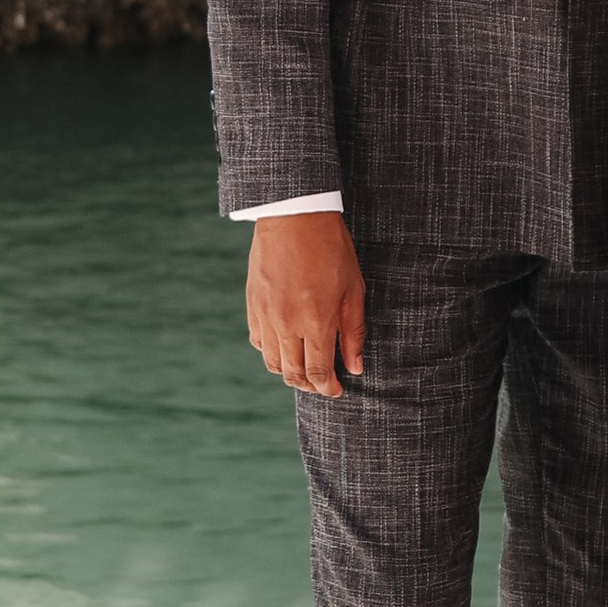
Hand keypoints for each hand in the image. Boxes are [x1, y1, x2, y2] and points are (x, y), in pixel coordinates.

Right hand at [246, 210, 366, 396]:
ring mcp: (266, 315)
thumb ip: (353, 332)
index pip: (317, 373)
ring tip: (306, 366)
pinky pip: (258, 342)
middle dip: (310, 385)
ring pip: (273, 363)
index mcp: (315, 322)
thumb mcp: (353, 290)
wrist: (294, 216)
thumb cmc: (330, 249)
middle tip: (324, 382)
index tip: (337, 390)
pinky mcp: (253, 305)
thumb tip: (354, 366)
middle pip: (293, 374)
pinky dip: (272, 352)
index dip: (328, 388)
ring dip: (290, 371)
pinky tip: (286, 344)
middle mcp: (286, 324)